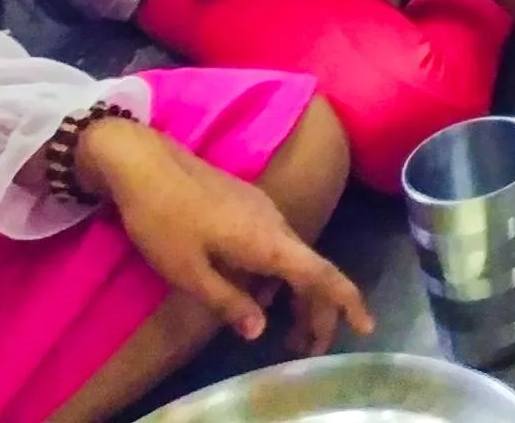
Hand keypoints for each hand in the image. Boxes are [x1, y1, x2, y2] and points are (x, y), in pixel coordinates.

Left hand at [80, 118, 372, 353]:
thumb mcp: (188, 272)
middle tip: (306, 349)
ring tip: (285, 332)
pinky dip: (280, 277)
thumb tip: (260, 329)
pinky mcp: (249, 206)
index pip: (320, 274)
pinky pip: (278, 246)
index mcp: (267, 242)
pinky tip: (259, 294)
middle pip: (312, 270)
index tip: (366, 325)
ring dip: (297, 296)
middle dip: (317, 311)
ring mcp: (264, 211)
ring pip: (295, 258)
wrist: (147, 165)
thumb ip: (228, 301)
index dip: (346, 301)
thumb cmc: (164, 221)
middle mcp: (276, 224)